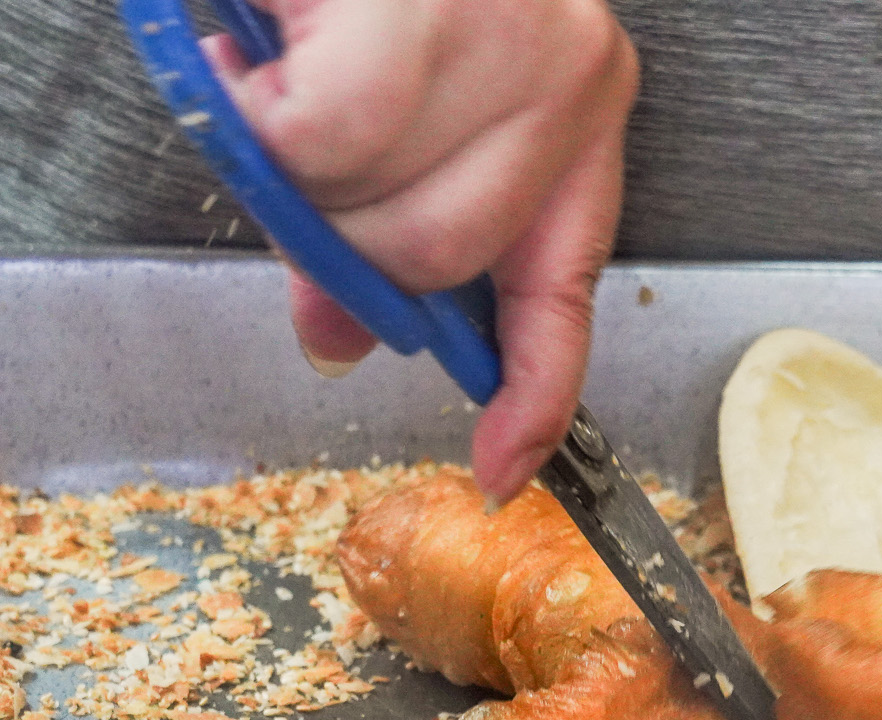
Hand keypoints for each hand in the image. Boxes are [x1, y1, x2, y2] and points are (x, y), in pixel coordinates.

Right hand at [204, 0, 638, 503]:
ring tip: (275, 80)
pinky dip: (260, 114)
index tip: (505, 469)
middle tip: (287, 171)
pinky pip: (325, 138)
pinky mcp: (429, 7)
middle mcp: (570, 81)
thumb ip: (381, 224)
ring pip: (379, 207)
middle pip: (443, 260)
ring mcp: (514, 39)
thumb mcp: (400, 99)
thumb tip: (338, 336)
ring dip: (294, 167)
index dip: (532, 396)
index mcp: (579, 115)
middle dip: (341, 242)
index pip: (565, 294)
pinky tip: (261, 53)